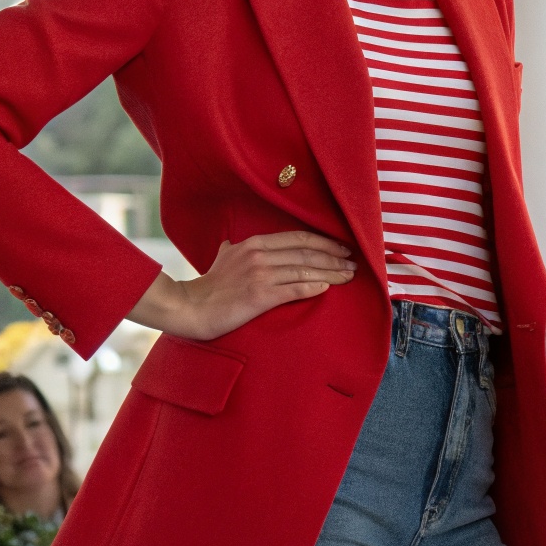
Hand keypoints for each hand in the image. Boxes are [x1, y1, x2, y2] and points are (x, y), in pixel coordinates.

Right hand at [128, 232, 355, 341]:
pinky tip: (327, 287)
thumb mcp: (220, 259)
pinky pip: (294, 289)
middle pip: (307, 252)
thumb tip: (229, 245)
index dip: (323, 242)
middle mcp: (259, 255)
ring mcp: (260, 274)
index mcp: (254, 243)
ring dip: (331, 272)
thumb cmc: (209, 286)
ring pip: (305, 269)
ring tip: (349, 276)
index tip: (341, 247)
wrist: (191, 308)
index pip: (298, 238)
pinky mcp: (260, 295)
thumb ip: (230, 250)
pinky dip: (313, 286)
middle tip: (354, 262)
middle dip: (334, 256)